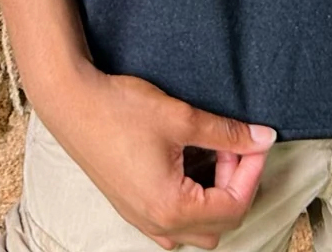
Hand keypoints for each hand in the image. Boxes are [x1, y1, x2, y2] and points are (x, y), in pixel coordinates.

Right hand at [44, 69, 274, 248]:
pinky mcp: (130, 208)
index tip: (254, 143)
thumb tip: (262, 138)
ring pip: (198, 230)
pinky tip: (186, 173)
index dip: (251, 171)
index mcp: (173, 208)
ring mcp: (141, 220)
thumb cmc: (119, 109)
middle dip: (235, 186)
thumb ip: (226, 133)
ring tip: (209, 157)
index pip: (234, 204)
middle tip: (231, 148)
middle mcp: (159, 224)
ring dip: (214, 199)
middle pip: (221, 223)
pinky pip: (173, 227)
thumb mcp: (180, 118)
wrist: (69, 101)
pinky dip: (190, 206)